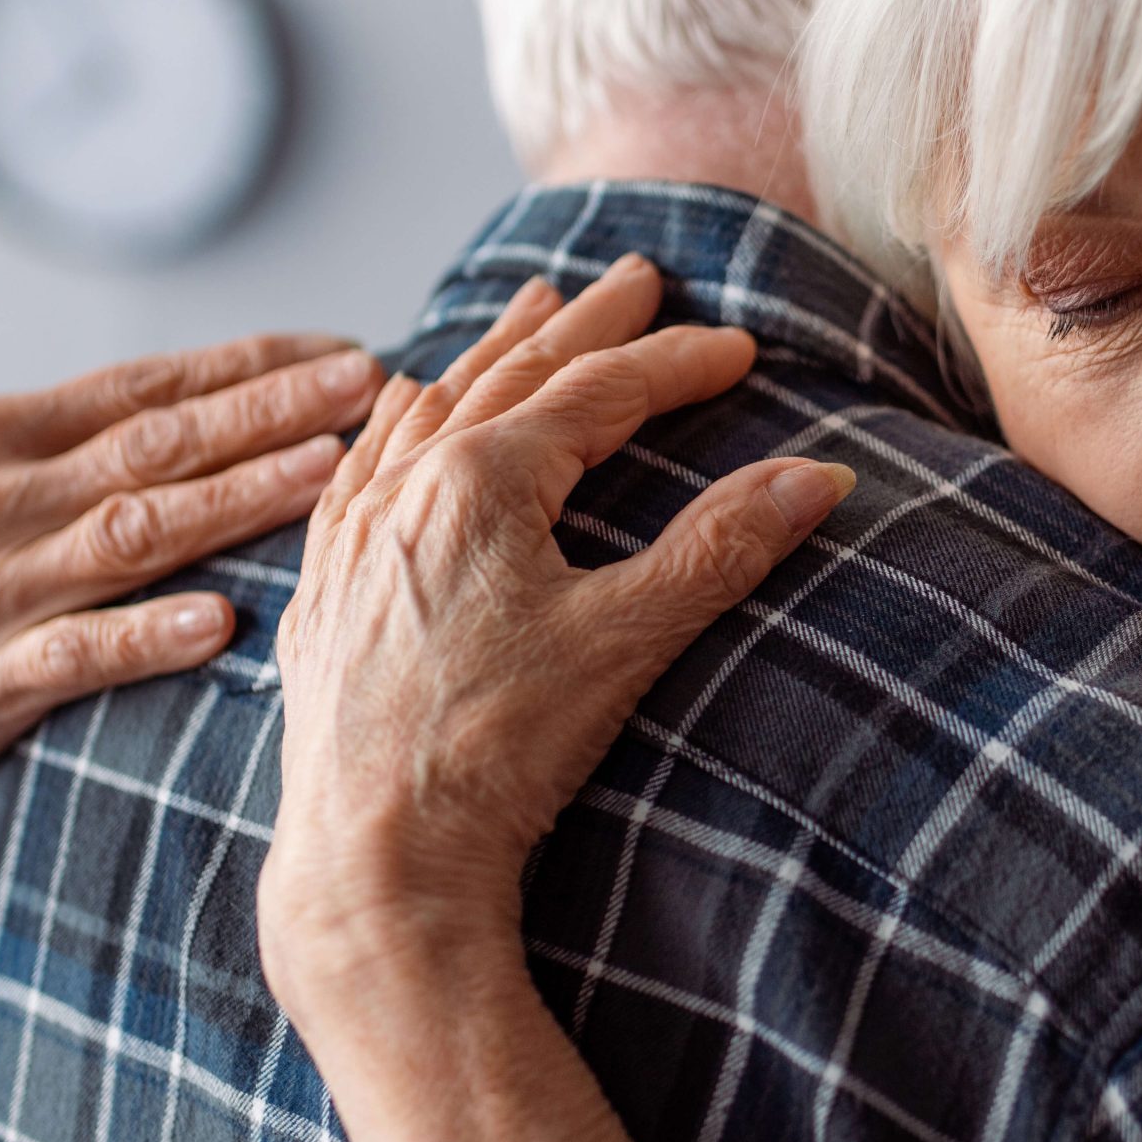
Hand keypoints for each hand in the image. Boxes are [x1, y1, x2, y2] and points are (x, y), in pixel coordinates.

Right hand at [0, 334, 385, 834]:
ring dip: (237, 500)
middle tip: (364, 387)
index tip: (344, 351)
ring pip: (133, 534)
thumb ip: (100, 448)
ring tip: (326, 474)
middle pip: (155, 445)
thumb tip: (250, 399)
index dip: (251, 366)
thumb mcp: (6, 488)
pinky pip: (81, 652)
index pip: (146, 387)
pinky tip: (223, 621)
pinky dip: (151, 636)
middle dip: (270, 411)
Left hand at [258, 257, 853, 1023]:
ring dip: (489, 355)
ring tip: (526, 310)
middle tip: (635, 278)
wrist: (374, 863)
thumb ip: (721, 548)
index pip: (598, 393)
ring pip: (426, 409)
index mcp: (480, 481)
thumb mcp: (627, 639)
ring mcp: (353, 537)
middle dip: (582, 325)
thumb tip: (816, 478)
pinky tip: (399, 412)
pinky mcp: (325, 592)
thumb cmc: (495, 752)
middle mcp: (404, 488)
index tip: (739, 348)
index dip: (676, 364)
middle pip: (509, 375)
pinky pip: (359, 467)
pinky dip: (398, 421)